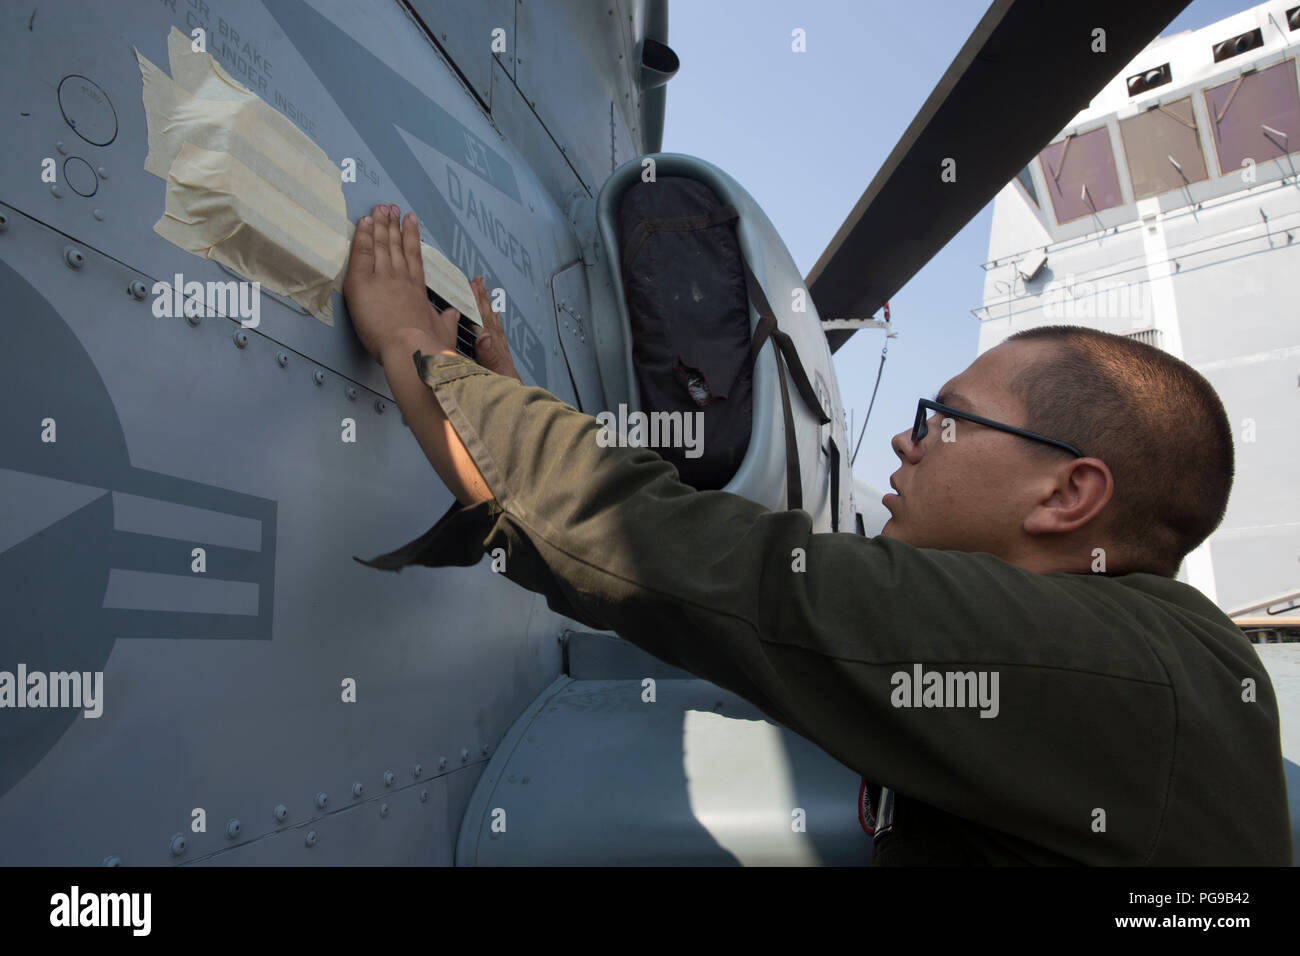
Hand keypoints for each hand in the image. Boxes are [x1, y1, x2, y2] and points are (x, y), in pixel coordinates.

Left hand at [343, 203, 456, 361]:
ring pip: (381, 245)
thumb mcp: (443, 332)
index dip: (411, 237)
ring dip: (379, 225)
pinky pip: (361, 253)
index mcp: (418, 291)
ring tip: (378, 209)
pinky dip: (363, 235)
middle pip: (396, 246)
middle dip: (393, 225)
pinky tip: (364, 222)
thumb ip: (446, 320)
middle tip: (390, 208)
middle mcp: (401, 279)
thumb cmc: (427, 347)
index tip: (410, 221)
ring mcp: (383, 279)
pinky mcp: (362, 283)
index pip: (414, 257)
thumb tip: (452, 313)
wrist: (412, 350)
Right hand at [470, 275, 521, 381]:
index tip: (472, 286)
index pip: (483, 321)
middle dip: (482, 298)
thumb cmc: (500, 391)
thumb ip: (488, 356)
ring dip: (488, 306)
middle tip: (478, 280)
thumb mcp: (491, 375)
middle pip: (489, 317)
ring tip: (485, 290)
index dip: (477, 303)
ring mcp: (500, 352)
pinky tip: (495, 315)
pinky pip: (497, 334)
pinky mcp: (501, 358)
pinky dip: (495, 322)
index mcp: (492, 349)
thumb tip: (484, 336)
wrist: (514, 405)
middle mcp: (497, 347)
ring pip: (493, 323)